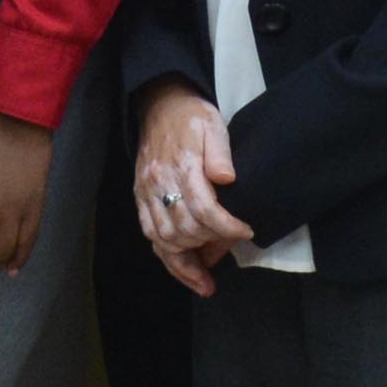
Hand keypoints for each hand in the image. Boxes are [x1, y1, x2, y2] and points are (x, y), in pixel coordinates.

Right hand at [127, 84, 257, 295]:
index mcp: (182, 165)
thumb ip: (221, 152)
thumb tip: (227, 179)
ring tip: (206, 282)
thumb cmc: (192, 116)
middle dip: (209, 245)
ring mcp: (146, 192)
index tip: (246, 231)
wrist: (159, 105)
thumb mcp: (213, 125)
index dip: (227, 227)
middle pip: (183, 229)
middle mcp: (159, 183)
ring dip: (185, 263)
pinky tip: (185, 268)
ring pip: (163, 239)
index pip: (203, 208)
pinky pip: (150, 235)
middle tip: (230, 248)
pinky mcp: (140, 198)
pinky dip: (167, 256)